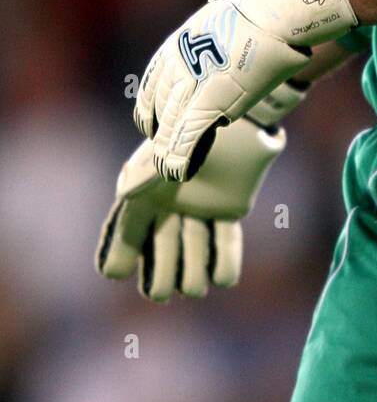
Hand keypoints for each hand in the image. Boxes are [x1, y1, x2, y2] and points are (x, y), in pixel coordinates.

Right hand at [96, 114, 290, 300]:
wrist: (236, 108)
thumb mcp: (165, 144)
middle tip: (162, 293)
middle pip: (161, 252)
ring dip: (193, 272)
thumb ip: (146, 168)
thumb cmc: (194, 123)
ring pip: (193, 255)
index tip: (115, 272)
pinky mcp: (229, 208)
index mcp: (147, 190)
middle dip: (160, 275)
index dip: (120, 253)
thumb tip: (125, 193)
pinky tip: (224, 277)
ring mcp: (200, 209)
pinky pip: (226, 245)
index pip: (127, 229)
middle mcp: (171, 204)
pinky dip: (225, 264)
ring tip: (197, 284)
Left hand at [134, 0, 356, 181]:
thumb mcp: (223, 16)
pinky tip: (178, 169)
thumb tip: (223, 39)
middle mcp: (178, 61)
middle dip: (160, 130)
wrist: (282, 12)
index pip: (153, 82)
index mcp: (180, 41)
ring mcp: (193, 80)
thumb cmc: (266, 7)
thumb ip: (214, 35)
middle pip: (159, 105)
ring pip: (170, 124)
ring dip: (168, 149)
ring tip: (168, 168)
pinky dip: (181, 155)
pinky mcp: (212, 100)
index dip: (152, 107)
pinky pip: (188, 134)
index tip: (153, 122)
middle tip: (161, 151)